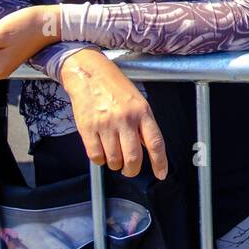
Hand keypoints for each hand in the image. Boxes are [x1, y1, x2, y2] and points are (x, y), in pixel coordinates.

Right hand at [60, 49, 167, 178]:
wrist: (90, 74)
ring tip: (114, 156)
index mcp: (142, 111)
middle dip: (132, 170)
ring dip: (115, 165)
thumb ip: (143, 124)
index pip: (155, 143)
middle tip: (130, 170)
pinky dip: (100, 160)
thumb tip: (148, 150)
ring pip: (114, 160)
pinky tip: (101, 152)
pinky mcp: (87, 128)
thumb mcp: (138, 102)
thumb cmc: (115, 88)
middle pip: (133, 158)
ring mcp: (106, 124)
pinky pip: (95, 156)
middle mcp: (125, 118)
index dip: (160, 162)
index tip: (161, 174)